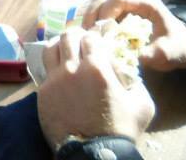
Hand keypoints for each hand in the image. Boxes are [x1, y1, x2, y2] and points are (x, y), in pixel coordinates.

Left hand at [38, 27, 154, 149]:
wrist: (94, 152)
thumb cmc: (120, 129)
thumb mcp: (142, 104)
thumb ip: (136, 82)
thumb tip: (129, 69)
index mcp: (97, 68)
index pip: (90, 38)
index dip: (94, 37)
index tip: (97, 40)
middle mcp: (72, 69)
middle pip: (67, 37)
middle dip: (75, 36)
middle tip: (80, 42)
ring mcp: (54, 79)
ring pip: (50, 48)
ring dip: (59, 45)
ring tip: (65, 50)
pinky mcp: (43, 92)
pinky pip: (44, 69)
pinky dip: (51, 65)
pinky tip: (58, 69)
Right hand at [83, 0, 185, 71]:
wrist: (178, 45)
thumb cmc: (175, 46)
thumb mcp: (171, 51)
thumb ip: (157, 53)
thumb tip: (138, 58)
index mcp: (145, 1)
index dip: (106, 12)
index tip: (101, 32)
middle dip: (91, 15)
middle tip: (86, 35)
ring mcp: (121, 4)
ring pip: (95, 2)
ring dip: (87, 18)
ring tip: (83, 36)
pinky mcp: (115, 11)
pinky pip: (96, 10)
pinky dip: (88, 20)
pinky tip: (86, 34)